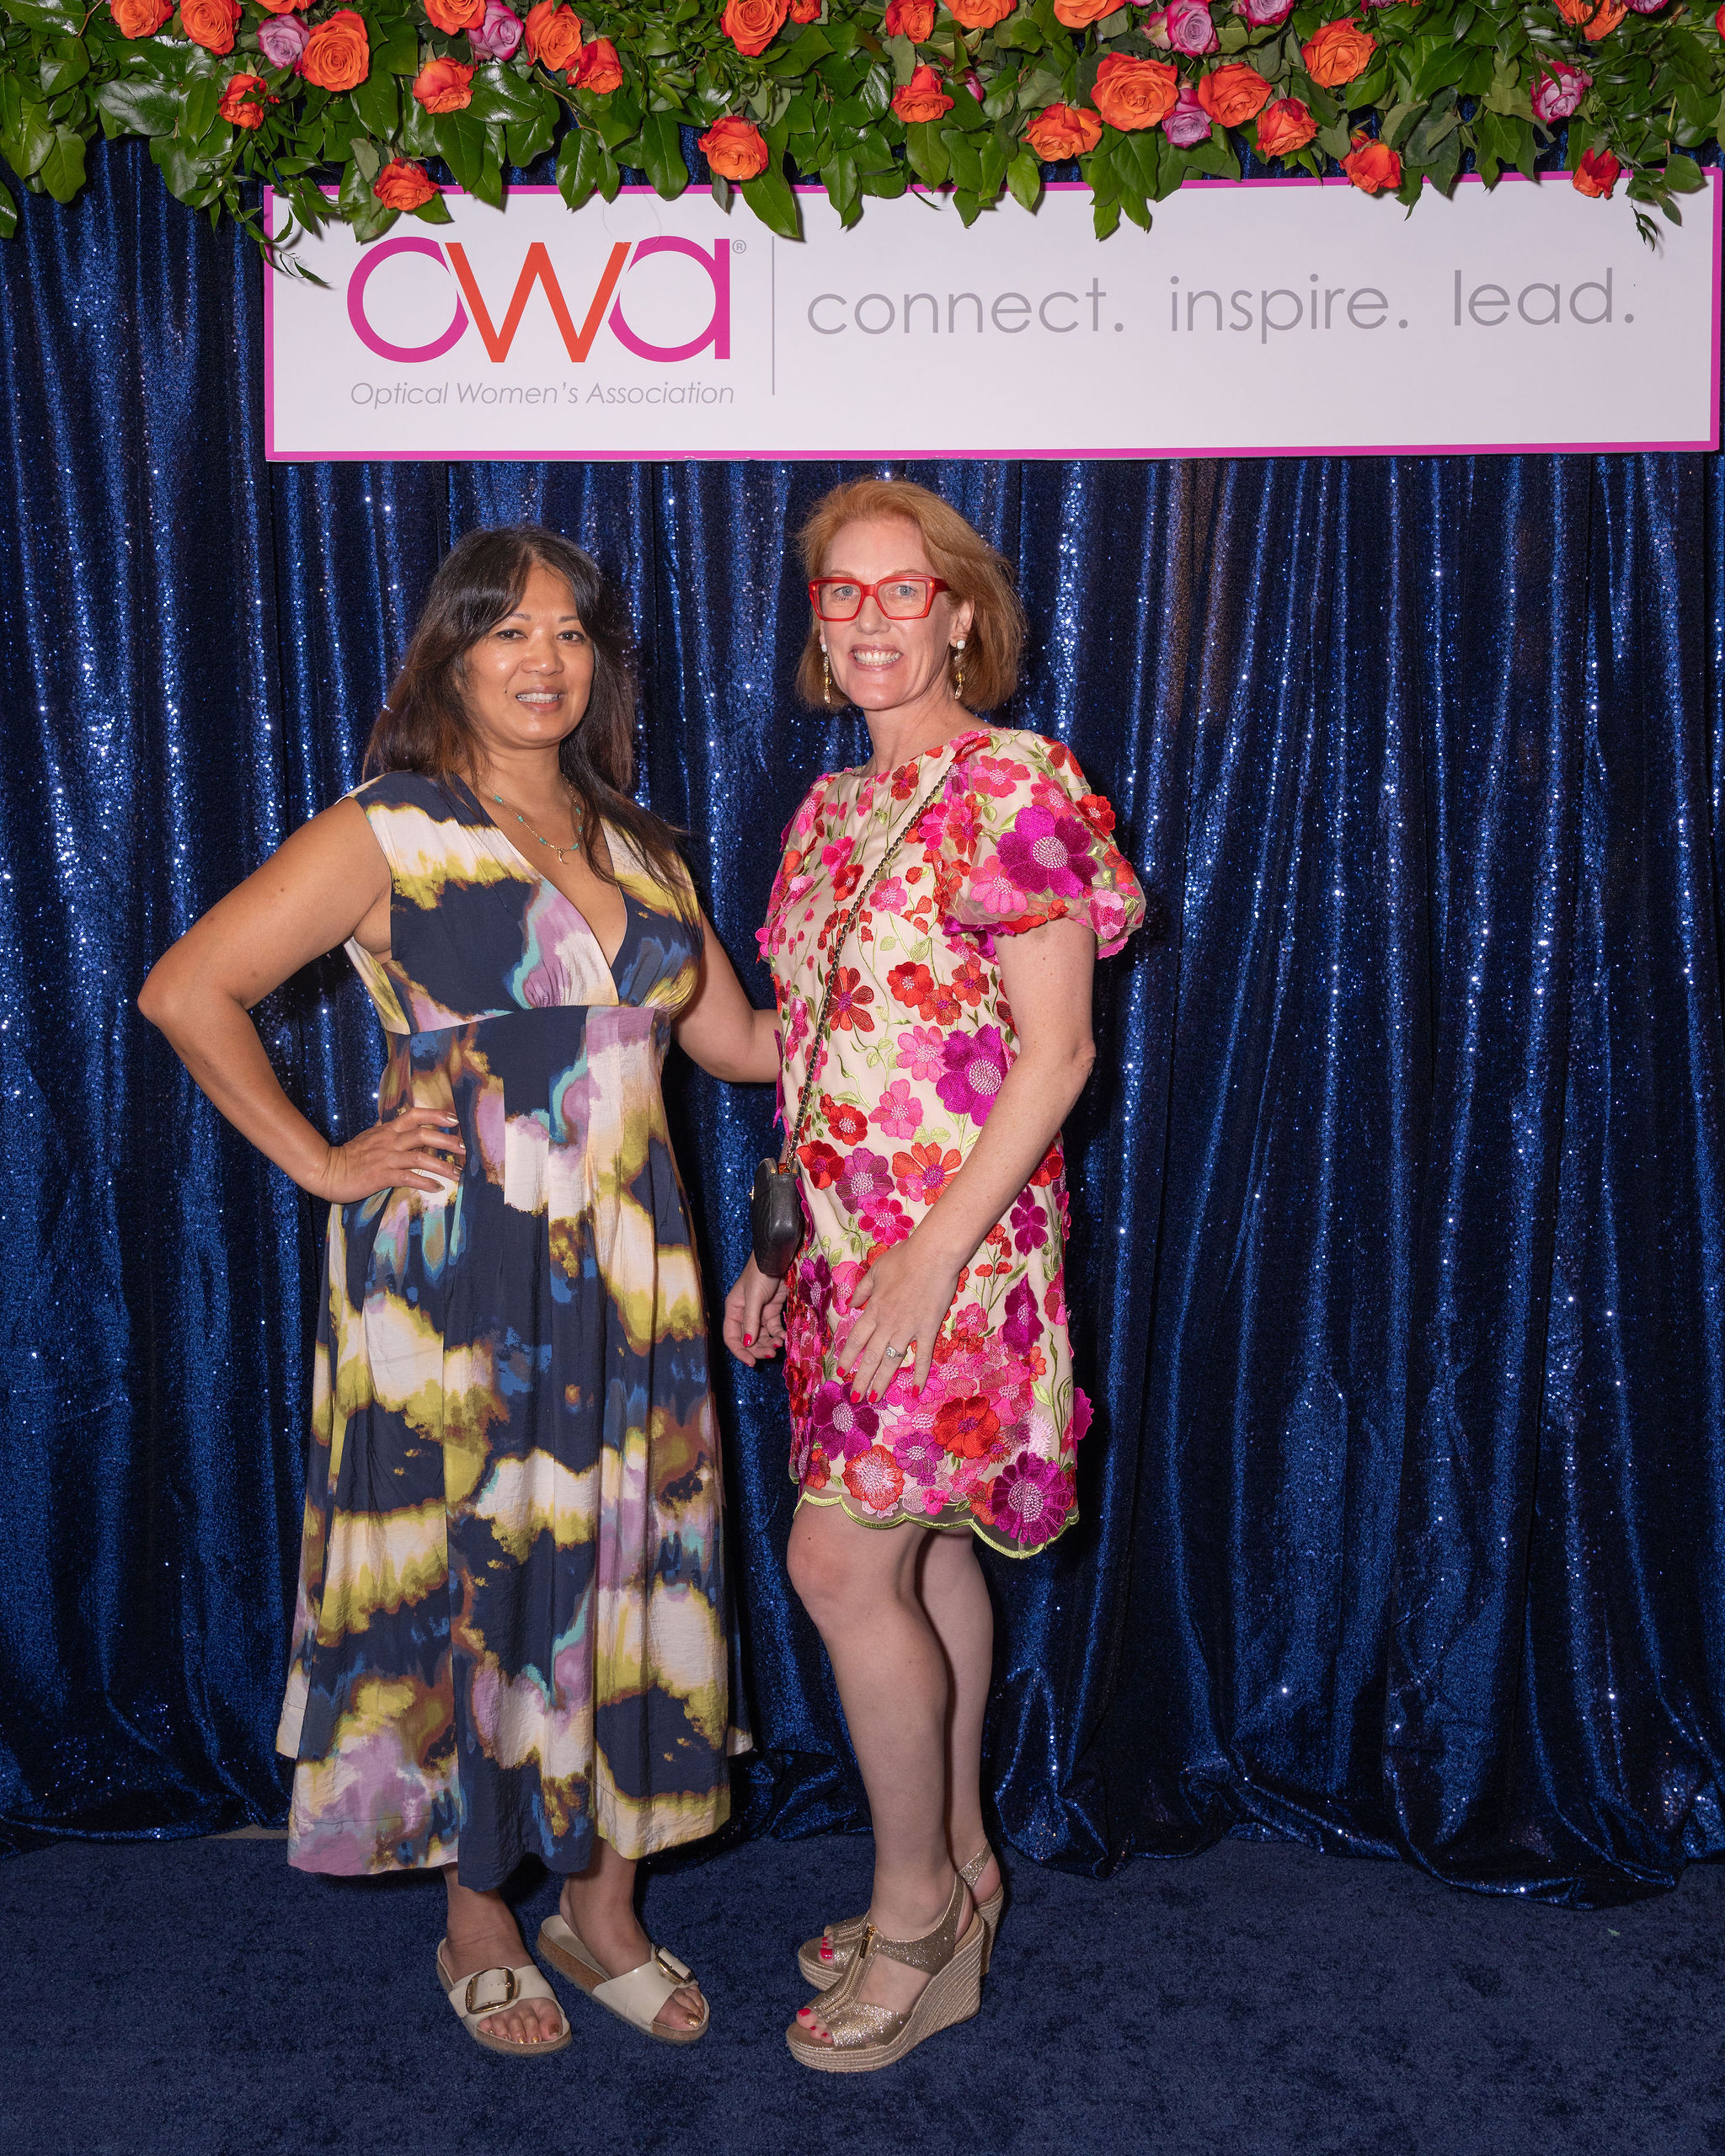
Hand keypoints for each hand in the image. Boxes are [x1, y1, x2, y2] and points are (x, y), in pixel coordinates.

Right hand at [308, 1107, 465, 1203]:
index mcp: (387, 1130)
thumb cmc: (349, 1155)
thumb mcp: (369, 1136)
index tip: (455, 1120)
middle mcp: (389, 1141)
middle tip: (465, 1149)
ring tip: (457, 1174)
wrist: (327, 1170)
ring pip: (419, 1157)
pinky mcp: (381, 1176)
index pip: (414, 1115)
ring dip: (442, 1166)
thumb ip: (385, 1128)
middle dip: (447, 1141)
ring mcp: (386, 1158)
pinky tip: (436, 1188)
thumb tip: (395, 1119)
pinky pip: (407, 1178)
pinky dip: (424, 1183)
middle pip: (423, 1134)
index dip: (436, 1115)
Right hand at [724, 1256, 788, 1365]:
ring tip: (780, 1344)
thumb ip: (751, 1321)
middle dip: (758, 1349)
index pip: (732, 1337)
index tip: (752, 1362)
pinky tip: (785, 1337)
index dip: (740, 1351)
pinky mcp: (773, 1310)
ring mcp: (759, 1313)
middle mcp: (744, 1314)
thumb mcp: (753, 1297)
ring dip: (770, 1343)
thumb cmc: (760, 1273)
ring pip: (762, 1336)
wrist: (778, 1257)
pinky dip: (779, 1334)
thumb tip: (748, 1344)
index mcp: (733, 1310)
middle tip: (772, 1353)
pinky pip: (774, 1328)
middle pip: (748, 1340)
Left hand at [837, 1232, 961, 1401]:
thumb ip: (862, 1290)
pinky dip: (920, 1374)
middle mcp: (888, 1323)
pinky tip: (915, 1390)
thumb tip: (850, 1305)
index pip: (856, 1339)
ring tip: (874, 1397)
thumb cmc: (904, 1258)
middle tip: (856, 1397)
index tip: (841, 1373)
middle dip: (861, 1378)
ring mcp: (908, 1329)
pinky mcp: (928, 1329)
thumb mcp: (876, 1270)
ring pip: (891, 1361)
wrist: (933, 1254)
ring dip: (882, 1381)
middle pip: (870, 1356)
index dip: (847, 1358)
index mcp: (874, 1309)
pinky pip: (923, 1356)